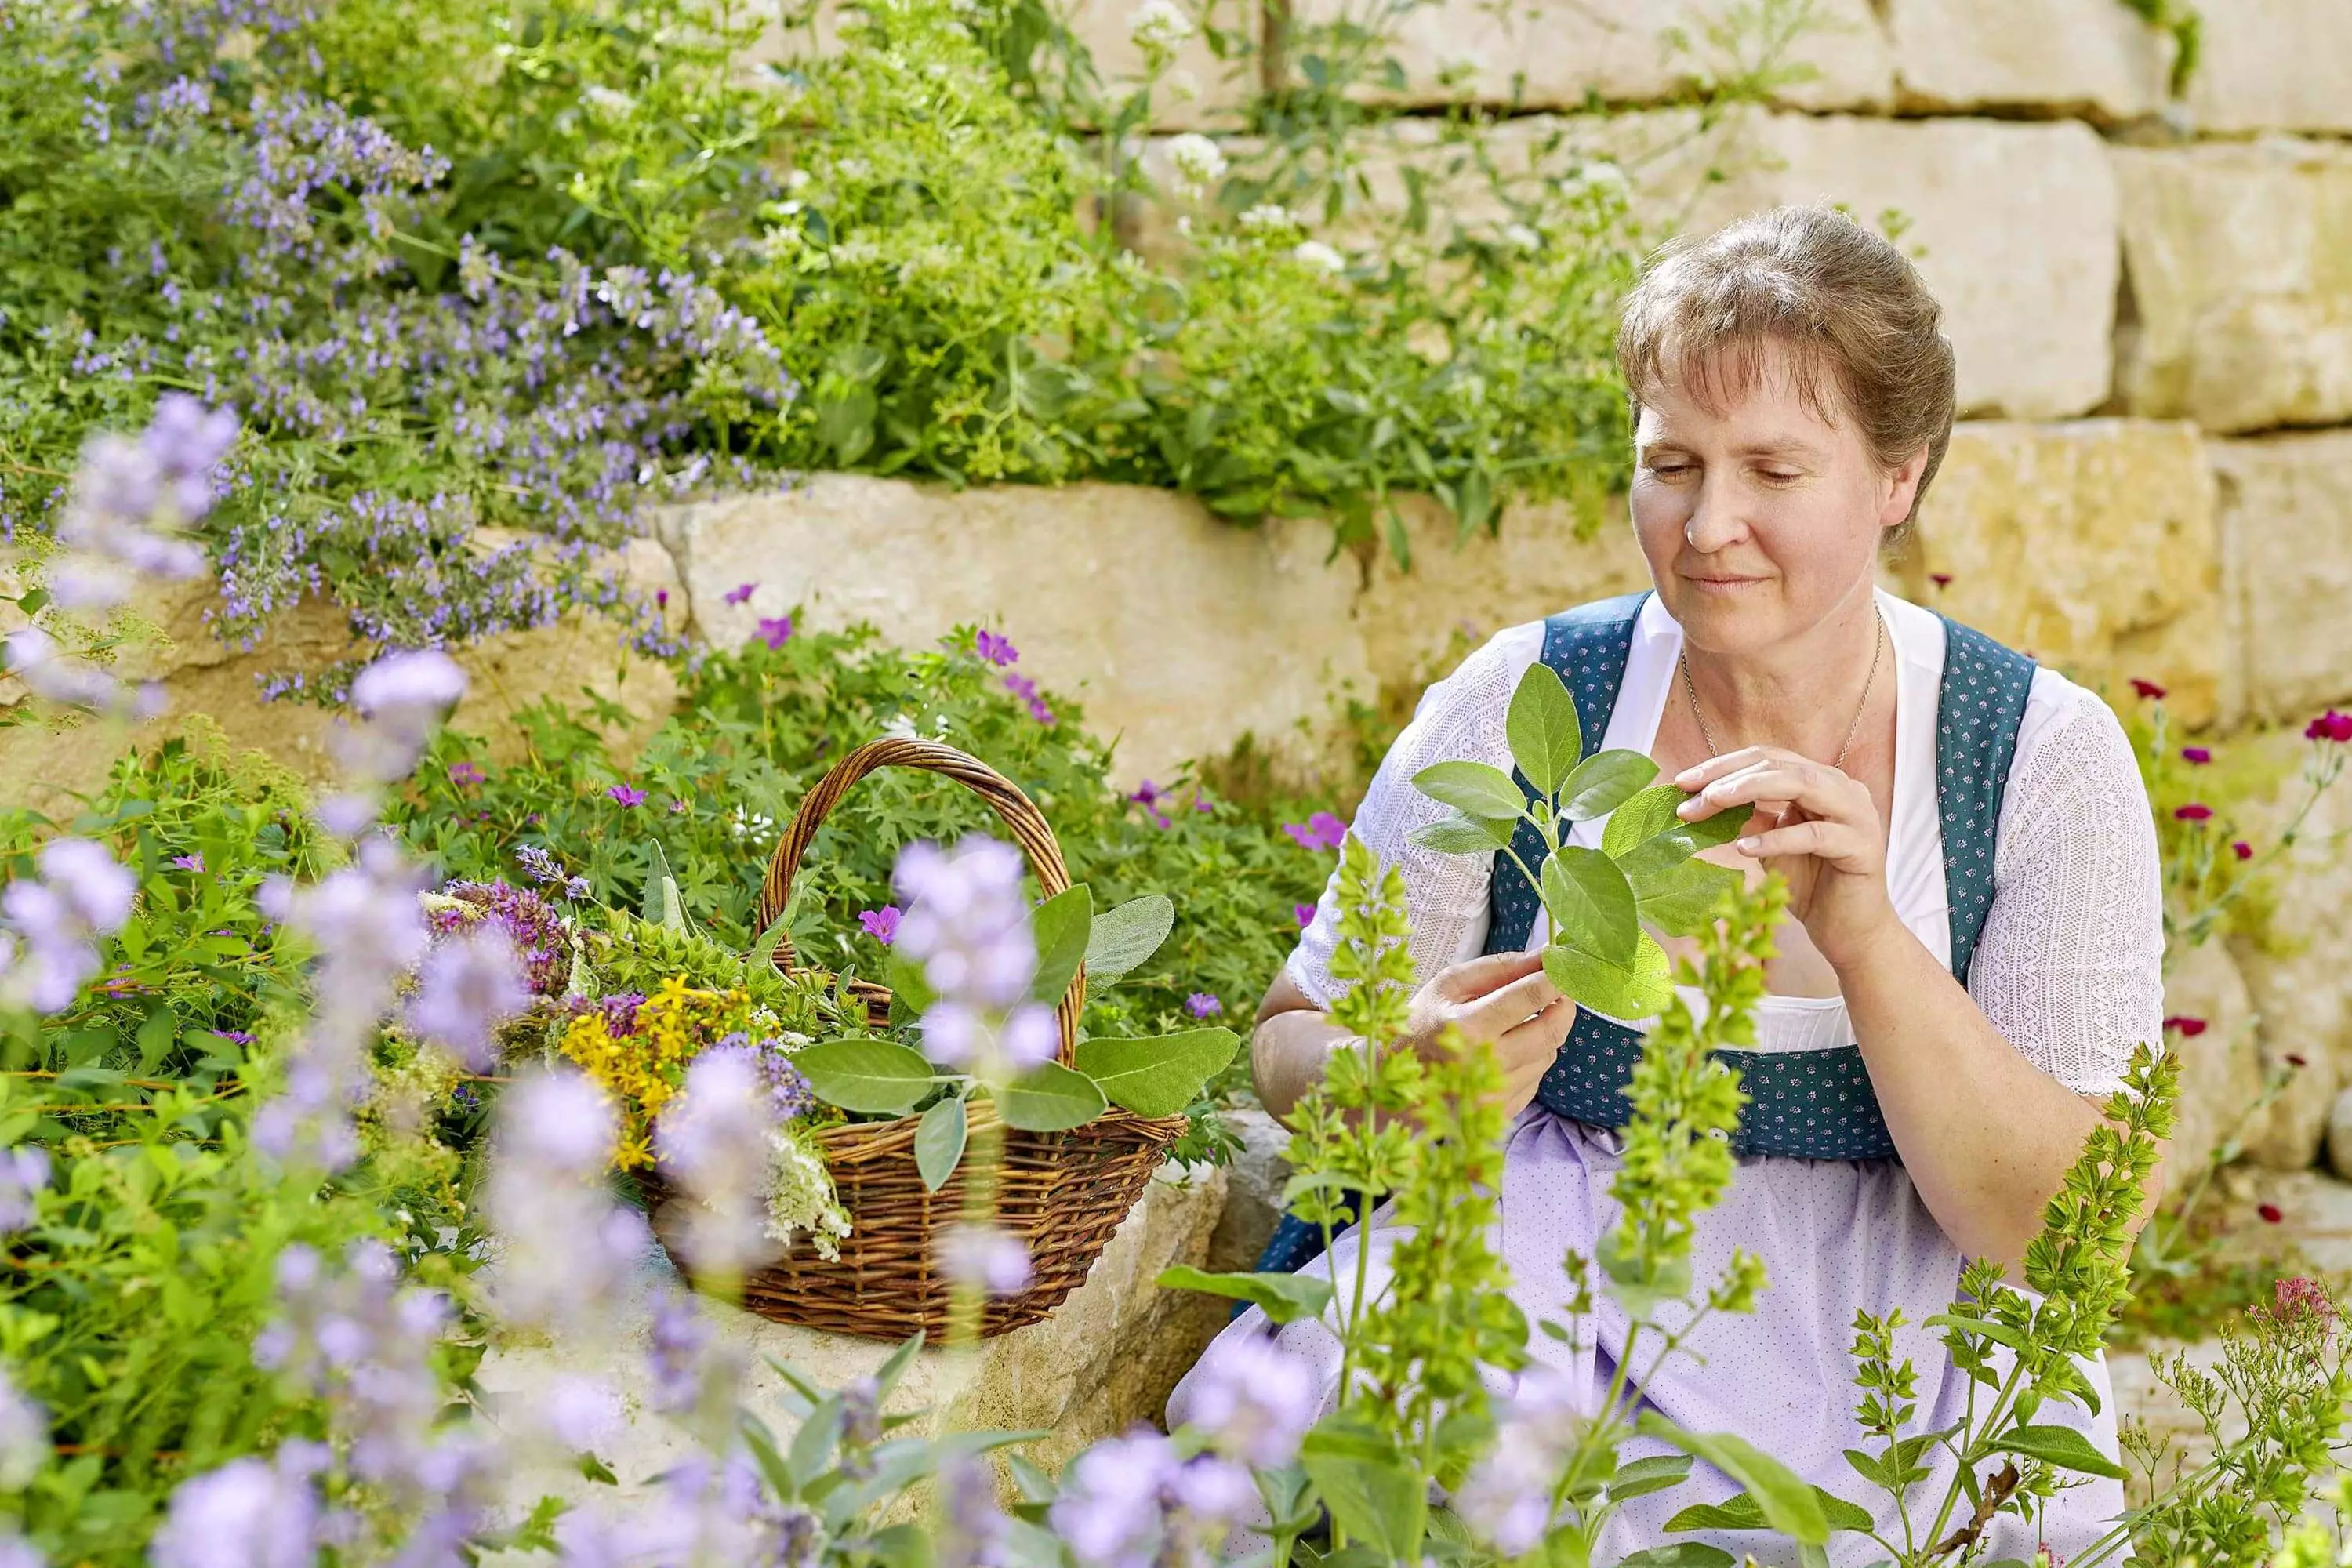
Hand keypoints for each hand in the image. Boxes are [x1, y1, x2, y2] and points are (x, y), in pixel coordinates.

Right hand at [1404, 950, 1574, 1117]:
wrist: (1395, 1082)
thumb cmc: (1419, 1026)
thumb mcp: (1448, 986)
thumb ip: (1498, 968)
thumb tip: (1545, 955)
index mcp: (1469, 1026)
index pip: (1531, 995)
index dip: (1557, 976)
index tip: (1565, 966)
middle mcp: (1485, 1064)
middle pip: (1552, 1031)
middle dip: (1564, 1005)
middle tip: (1558, 991)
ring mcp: (1495, 1094)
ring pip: (1548, 1055)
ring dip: (1545, 1033)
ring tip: (1519, 1023)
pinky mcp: (1502, 1112)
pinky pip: (1536, 1078)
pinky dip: (1531, 1059)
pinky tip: (1506, 1052)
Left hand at [1673, 745, 1900, 969]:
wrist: (1849, 932)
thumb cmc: (1811, 885)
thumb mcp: (1770, 845)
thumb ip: (1747, 819)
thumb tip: (1699, 801)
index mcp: (1821, 781)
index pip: (1768, 759)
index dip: (1724, 765)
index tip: (1683, 781)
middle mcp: (1842, 788)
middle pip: (1780, 766)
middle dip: (1729, 776)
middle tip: (1689, 792)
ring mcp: (1857, 814)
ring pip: (1801, 785)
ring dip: (1750, 790)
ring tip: (1712, 802)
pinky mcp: (1862, 846)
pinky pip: (1815, 835)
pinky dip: (1777, 838)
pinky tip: (1744, 849)